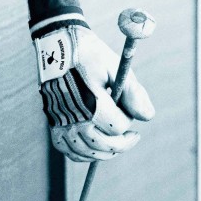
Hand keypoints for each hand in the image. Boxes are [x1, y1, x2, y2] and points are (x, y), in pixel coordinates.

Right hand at [33, 21, 154, 161]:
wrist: (59, 47)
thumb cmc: (91, 55)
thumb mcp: (116, 68)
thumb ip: (133, 93)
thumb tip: (148, 117)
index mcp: (90, 101)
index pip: (117, 126)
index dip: (128, 121)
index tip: (130, 111)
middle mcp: (73, 116)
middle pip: (102, 145)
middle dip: (122, 144)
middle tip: (133, 136)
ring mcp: (60, 123)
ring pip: (86, 152)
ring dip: (106, 152)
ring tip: (118, 143)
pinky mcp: (53, 125)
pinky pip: (69, 150)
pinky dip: (85, 154)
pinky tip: (97, 147)